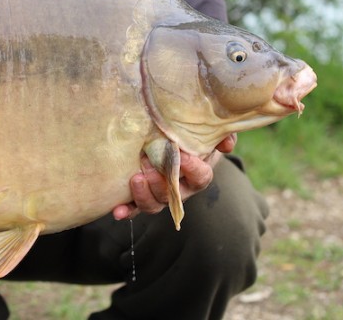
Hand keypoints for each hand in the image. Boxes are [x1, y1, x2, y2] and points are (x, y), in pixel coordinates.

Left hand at [111, 134, 236, 220]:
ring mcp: (160, 194)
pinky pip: (135, 208)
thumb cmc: (192, 136)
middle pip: (174, 196)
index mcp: (198, 174)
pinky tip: (116, 211)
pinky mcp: (142, 195)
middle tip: (148, 164)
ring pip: (155, 204)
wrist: (171, 138)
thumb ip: (221, 134)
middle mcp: (180, 189)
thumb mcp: (208, 132)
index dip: (193, 169)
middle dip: (161, 183)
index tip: (183, 156)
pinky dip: (127, 211)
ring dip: (144, 195)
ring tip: (135, 178)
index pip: (201, 177)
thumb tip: (225, 143)